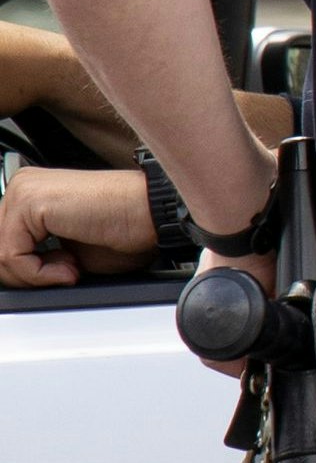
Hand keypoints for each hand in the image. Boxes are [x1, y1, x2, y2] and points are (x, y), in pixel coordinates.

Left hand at [0, 164, 160, 287]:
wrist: (153, 215)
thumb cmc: (127, 229)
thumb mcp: (68, 251)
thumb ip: (38, 257)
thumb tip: (20, 274)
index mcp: (32, 193)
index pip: (3, 241)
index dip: (28, 269)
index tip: (63, 273)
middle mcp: (23, 186)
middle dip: (27, 273)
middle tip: (67, 274)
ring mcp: (24, 190)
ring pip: (0, 254)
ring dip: (35, 276)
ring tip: (71, 270)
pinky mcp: (29, 202)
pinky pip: (11, 255)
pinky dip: (38, 273)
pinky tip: (70, 267)